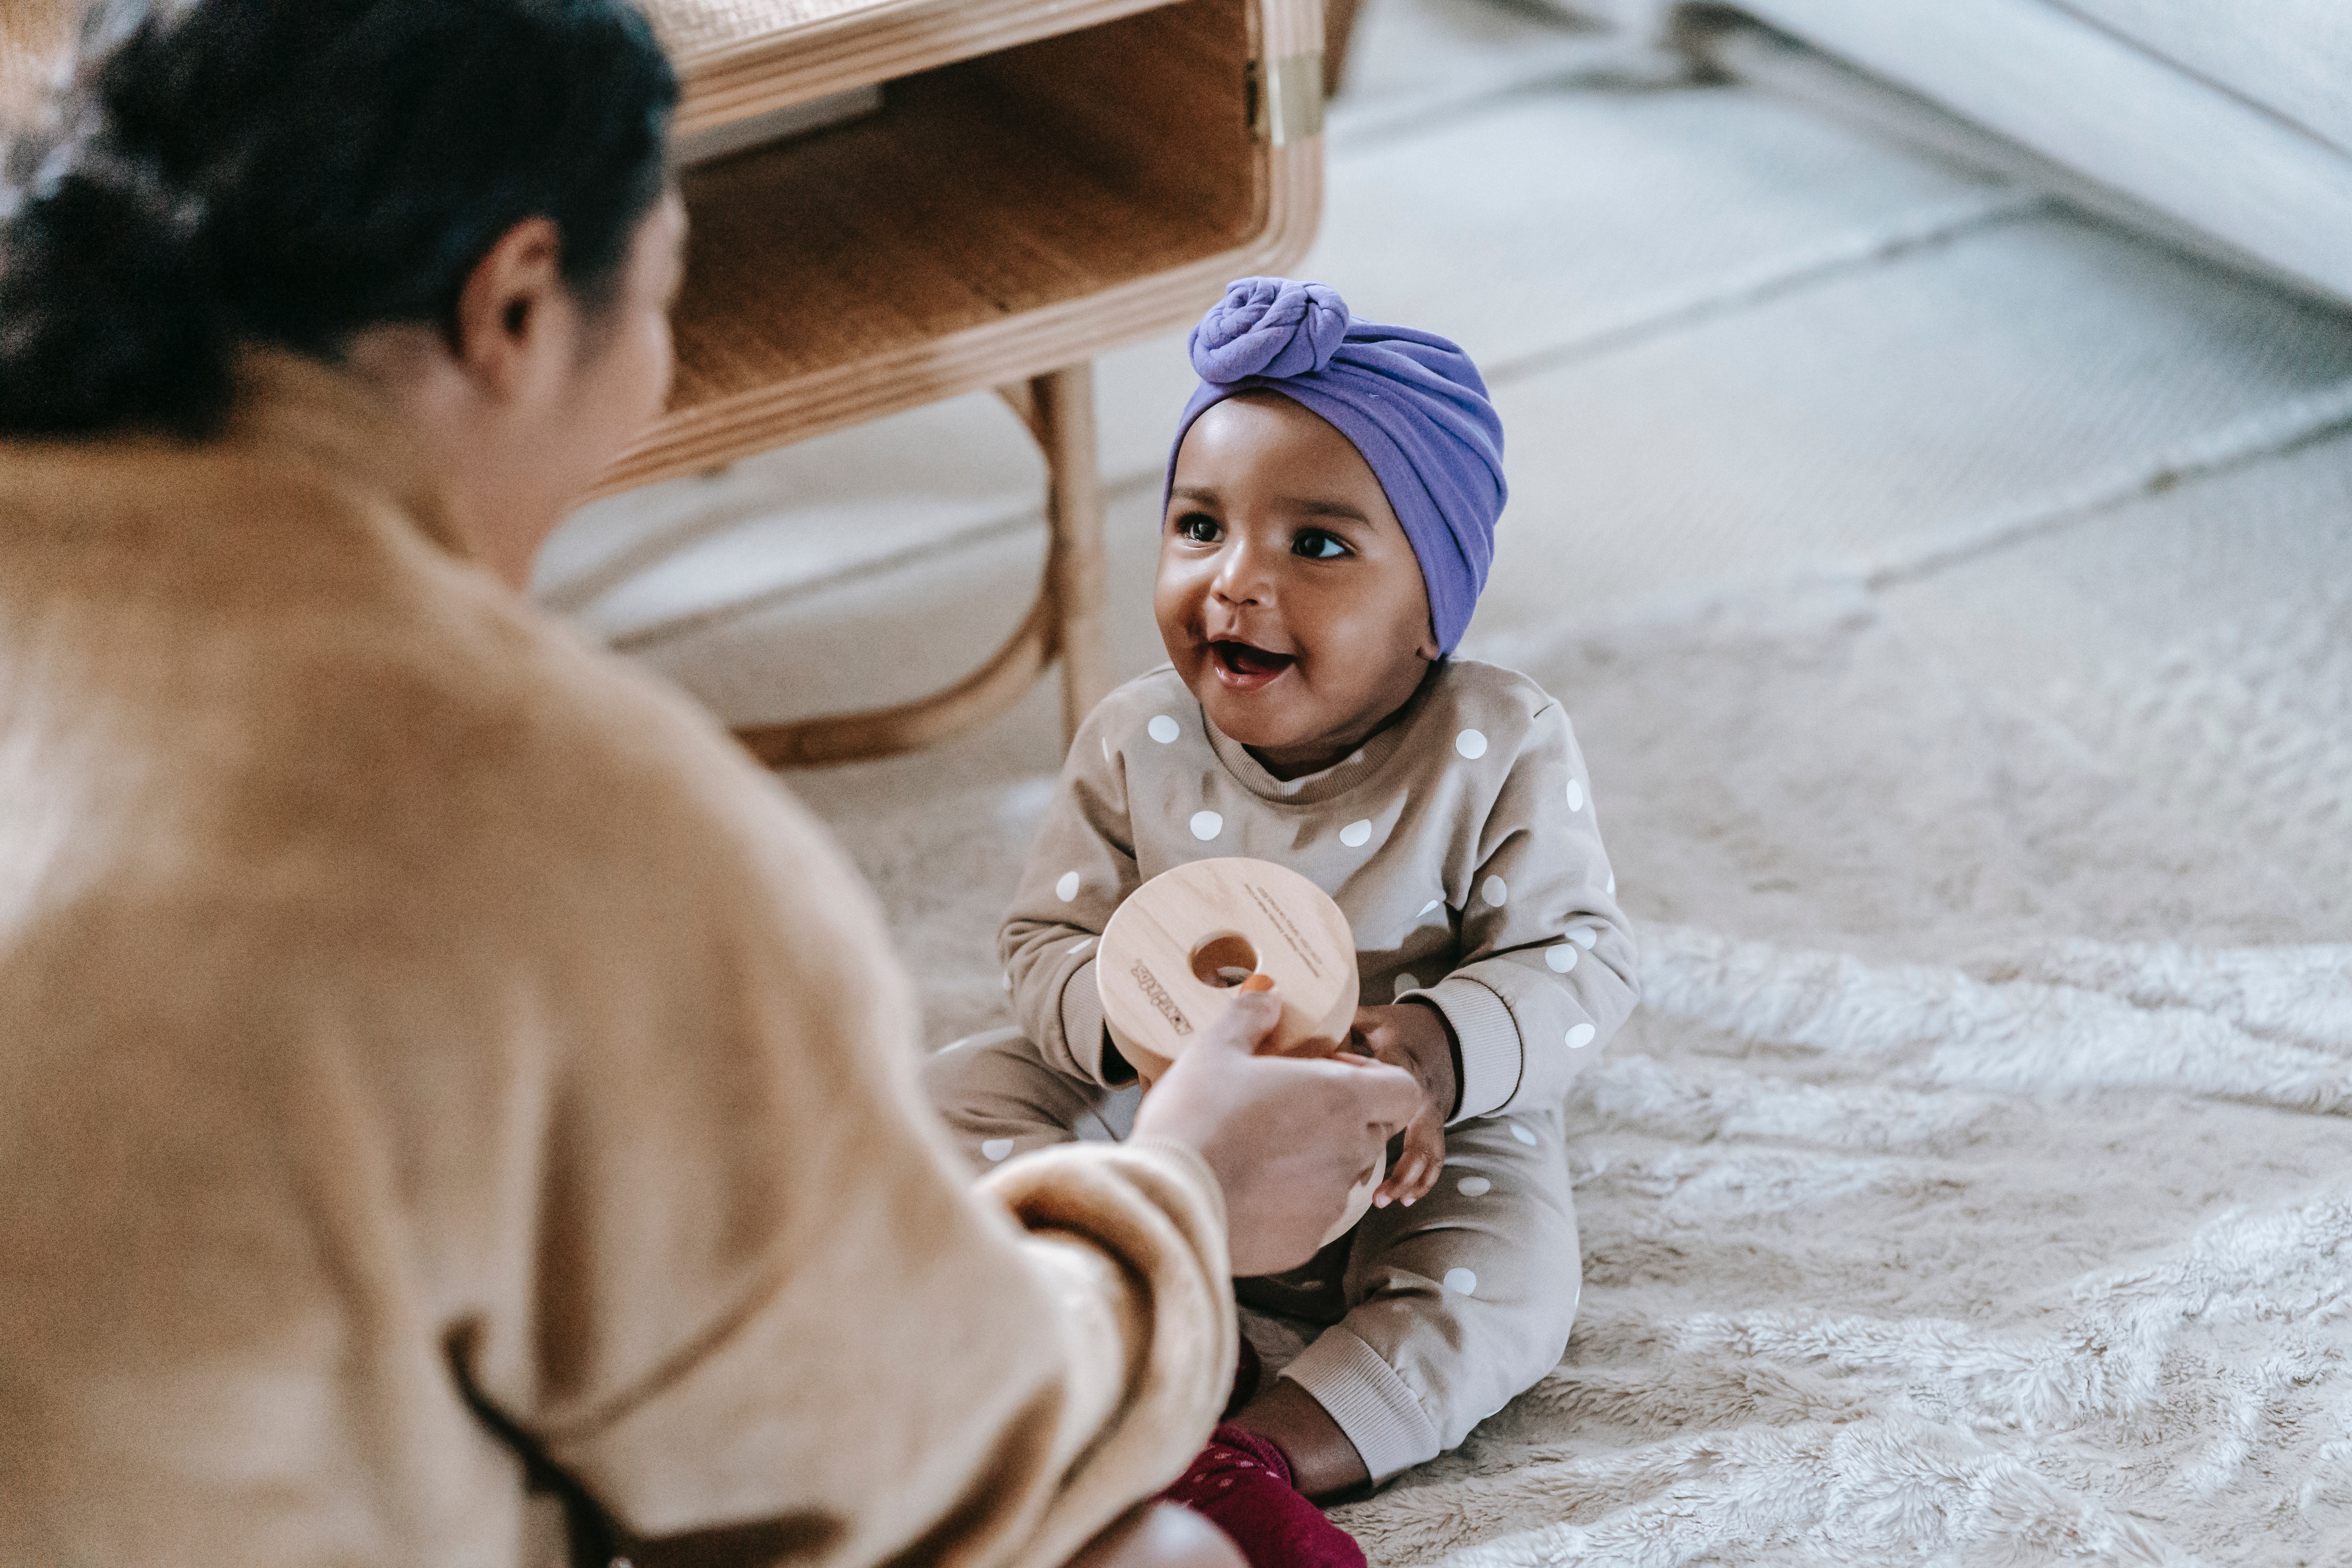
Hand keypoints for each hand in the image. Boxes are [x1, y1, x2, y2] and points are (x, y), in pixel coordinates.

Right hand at [1132, 987, 1421, 1275]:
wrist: (1168, 1201)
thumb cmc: (1196, 1118)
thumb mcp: (1216, 1049)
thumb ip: (1252, 1016)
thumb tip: (1268, 996)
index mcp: (1341, 1100)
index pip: (1402, 1090)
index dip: (1374, 1078)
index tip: (1329, 1072)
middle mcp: (1349, 1153)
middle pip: (1369, 1131)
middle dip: (1337, 1118)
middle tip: (1283, 1107)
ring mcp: (1329, 1203)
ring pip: (1338, 1176)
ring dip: (1311, 1161)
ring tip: (1255, 1151)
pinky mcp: (1305, 1244)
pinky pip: (1309, 1217)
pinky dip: (1287, 1204)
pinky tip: (1244, 1190)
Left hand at [1351, 1002, 1456, 1207]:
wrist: (1444, 1038)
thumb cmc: (1402, 1031)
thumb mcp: (1378, 1020)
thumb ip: (1348, 1020)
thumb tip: (1306, 1019)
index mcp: (1406, 1068)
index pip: (1391, 1087)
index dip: (1368, 1097)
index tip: (1340, 1107)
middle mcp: (1423, 1096)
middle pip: (1418, 1133)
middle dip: (1401, 1165)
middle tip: (1373, 1191)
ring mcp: (1431, 1116)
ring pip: (1428, 1151)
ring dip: (1410, 1178)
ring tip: (1385, 1199)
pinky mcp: (1431, 1128)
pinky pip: (1434, 1157)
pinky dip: (1421, 1179)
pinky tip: (1405, 1199)